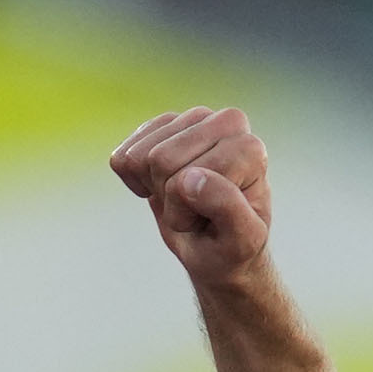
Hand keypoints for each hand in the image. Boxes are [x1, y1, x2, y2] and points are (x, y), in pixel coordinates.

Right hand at [110, 105, 272, 285]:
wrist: (217, 250)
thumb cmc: (233, 246)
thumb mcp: (241, 240)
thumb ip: (227, 208)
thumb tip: (190, 177)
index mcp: (249, 148)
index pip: (193, 173)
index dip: (193, 207)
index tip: (215, 218)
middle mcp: (223, 123)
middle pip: (162, 159)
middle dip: (171, 197)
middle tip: (197, 211)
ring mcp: (189, 121)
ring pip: (139, 157)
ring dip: (155, 190)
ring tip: (184, 200)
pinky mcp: (158, 128)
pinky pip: (122, 157)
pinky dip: (136, 182)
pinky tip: (163, 188)